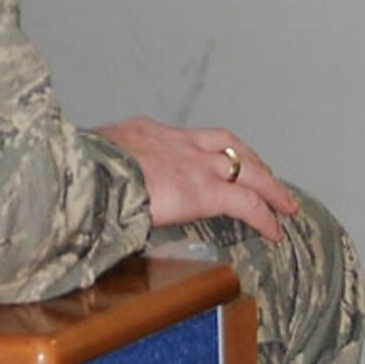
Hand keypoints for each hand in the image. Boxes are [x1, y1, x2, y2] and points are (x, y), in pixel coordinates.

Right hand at [96, 116, 297, 243]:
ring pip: (246, 167)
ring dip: (268, 184)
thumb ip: (103, 170)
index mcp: (144, 132)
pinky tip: (275, 231)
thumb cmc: (80, 168)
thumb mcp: (91, 158)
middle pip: (225, 143)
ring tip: (284, 202)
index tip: (208, 162)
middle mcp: (176, 141)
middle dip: (247, 158)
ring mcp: (194, 163)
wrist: (90, 170)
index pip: (184, 139)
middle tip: (264, 173)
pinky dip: (265, 216)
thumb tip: (92, 189)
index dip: (203, 151)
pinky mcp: (206, 191)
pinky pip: (248, 203)